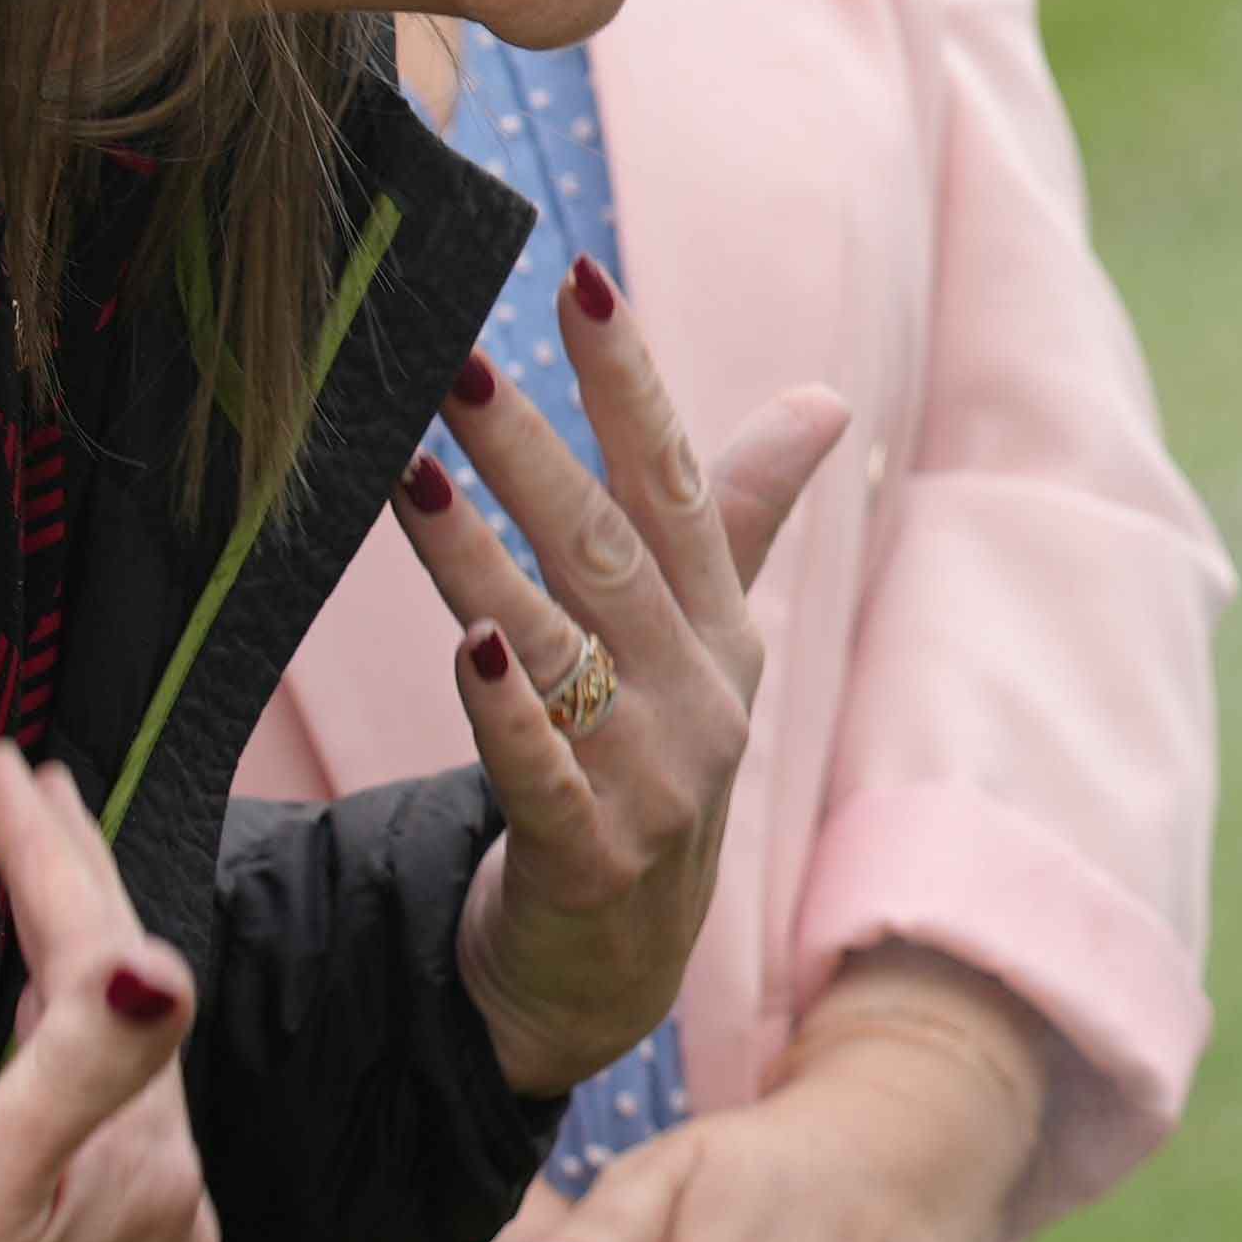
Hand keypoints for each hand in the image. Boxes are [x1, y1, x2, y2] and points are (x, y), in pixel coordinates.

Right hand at [0, 750, 218, 1241]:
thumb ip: (76, 1073)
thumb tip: (150, 966)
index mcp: (153, 1167)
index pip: (108, 971)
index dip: (52, 858)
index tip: (6, 762)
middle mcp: (173, 1214)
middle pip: (126, 1015)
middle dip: (75, 898)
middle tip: (25, 789)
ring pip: (115, 1080)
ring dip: (75, 982)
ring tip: (35, 886)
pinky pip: (97, 1149)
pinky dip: (65, 1075)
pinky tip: (33, 1048)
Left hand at [389, 263, 848, 1094]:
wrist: (610, 962)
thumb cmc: (642, 764)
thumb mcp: (699, 643)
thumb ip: (738, 514)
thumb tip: (828, 398)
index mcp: (719, 623)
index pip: (675, 480)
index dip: (629, 383)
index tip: (581, 280)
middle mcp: (700, 691)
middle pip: (607, 552)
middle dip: (531, 452)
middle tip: (453, 362)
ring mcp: (655, 780)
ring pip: (559, 651)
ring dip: (484, 564)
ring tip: (413, 479)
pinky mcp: (593, 860)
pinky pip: (545, 774)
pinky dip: (509, 713)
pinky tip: (465, 651)